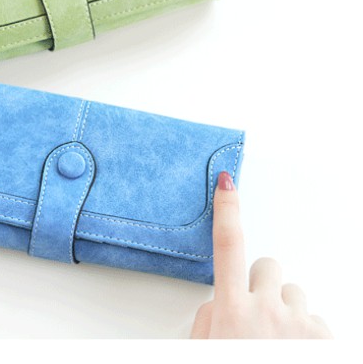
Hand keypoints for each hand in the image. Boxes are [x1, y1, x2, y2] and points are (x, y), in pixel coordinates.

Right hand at [190, 172, 331, 338]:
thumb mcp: (202, 352)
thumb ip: (207, 320)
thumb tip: (218, 301)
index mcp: (232, 312)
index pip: (227, 246)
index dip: (227, 211)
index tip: (227, 184)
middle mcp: (268, 311)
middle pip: (267, 266)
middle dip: (261, 281)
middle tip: (256, 310)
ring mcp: (301, 325)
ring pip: (294, 294)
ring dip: (286, 310)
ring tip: (278, 343)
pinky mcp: (327, 339)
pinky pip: (317, 320)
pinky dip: (308, 333)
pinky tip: (298, 356)